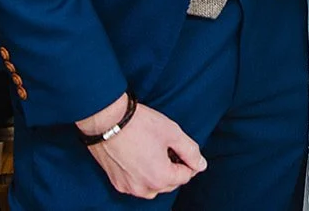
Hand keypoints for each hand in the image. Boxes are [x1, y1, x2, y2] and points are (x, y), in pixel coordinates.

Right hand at [81, 99, 205, 198]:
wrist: (107, 120)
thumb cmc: (140, 124)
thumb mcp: (172, 133)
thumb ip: (190, 151)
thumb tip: (201, 165)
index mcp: (160, 177)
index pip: (186, 176)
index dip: (189, 161)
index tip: (182, 148)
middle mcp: (144, 188)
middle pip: (169, 184)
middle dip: (174, 169)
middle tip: (169, 148)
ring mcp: (128, 187)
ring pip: (152, 187)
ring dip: (158, 175)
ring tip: (155, 153)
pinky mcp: (116, 182)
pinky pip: (136, 184)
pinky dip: (142, 175)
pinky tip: (141, 157)